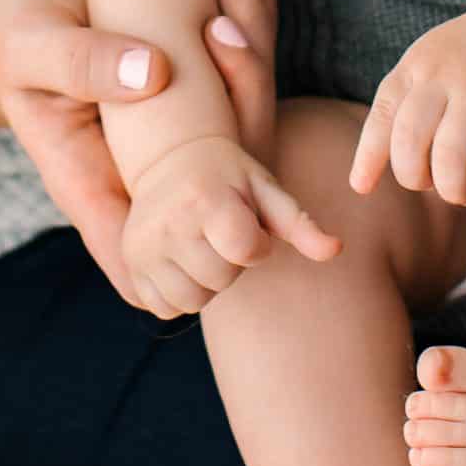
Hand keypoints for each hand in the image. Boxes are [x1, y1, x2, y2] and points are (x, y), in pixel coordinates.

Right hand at [0, 0, 281, 308]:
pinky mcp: (199, 105)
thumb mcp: (33, 49)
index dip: (197, 252)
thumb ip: (80, 62)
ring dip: (253, 53)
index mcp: (95, 187)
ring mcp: (177, 144)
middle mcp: (148, 176)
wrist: (31, 16)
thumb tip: (152, 73)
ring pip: (246, 128)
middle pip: (222, 194)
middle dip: (246, 98)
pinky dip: (250, 29)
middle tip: (226, 26)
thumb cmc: (20, 40)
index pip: (148, 263)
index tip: (223, 173)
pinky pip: (242, 83)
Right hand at [121, 129, 340, 321]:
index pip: (246, 251)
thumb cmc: (230, 176)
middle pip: (220, 280)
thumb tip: (336, 250)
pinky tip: (184, 261)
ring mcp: (143, 246)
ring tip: (205, 246)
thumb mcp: (266, 190)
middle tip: (223, 232)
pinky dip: (180, 293)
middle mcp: (167, 222)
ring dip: (207, 282)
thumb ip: (301, 223)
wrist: (172, 158)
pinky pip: (164, 308)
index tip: (249, 223)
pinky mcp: (129, 264)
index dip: (256, 244)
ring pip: (192, 301)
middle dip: (232, 263)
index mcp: (204, 198)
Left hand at [350, 0, 465, 208]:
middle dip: (416, 179)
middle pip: (409, 144)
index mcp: (417, 65)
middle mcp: (443, 76)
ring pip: (449, 158)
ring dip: (454, 190)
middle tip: (435, 185)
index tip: (362, 186)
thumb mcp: (435, 57)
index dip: (368, 157)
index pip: (381, 116)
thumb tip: (386, 159)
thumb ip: (412, 97)